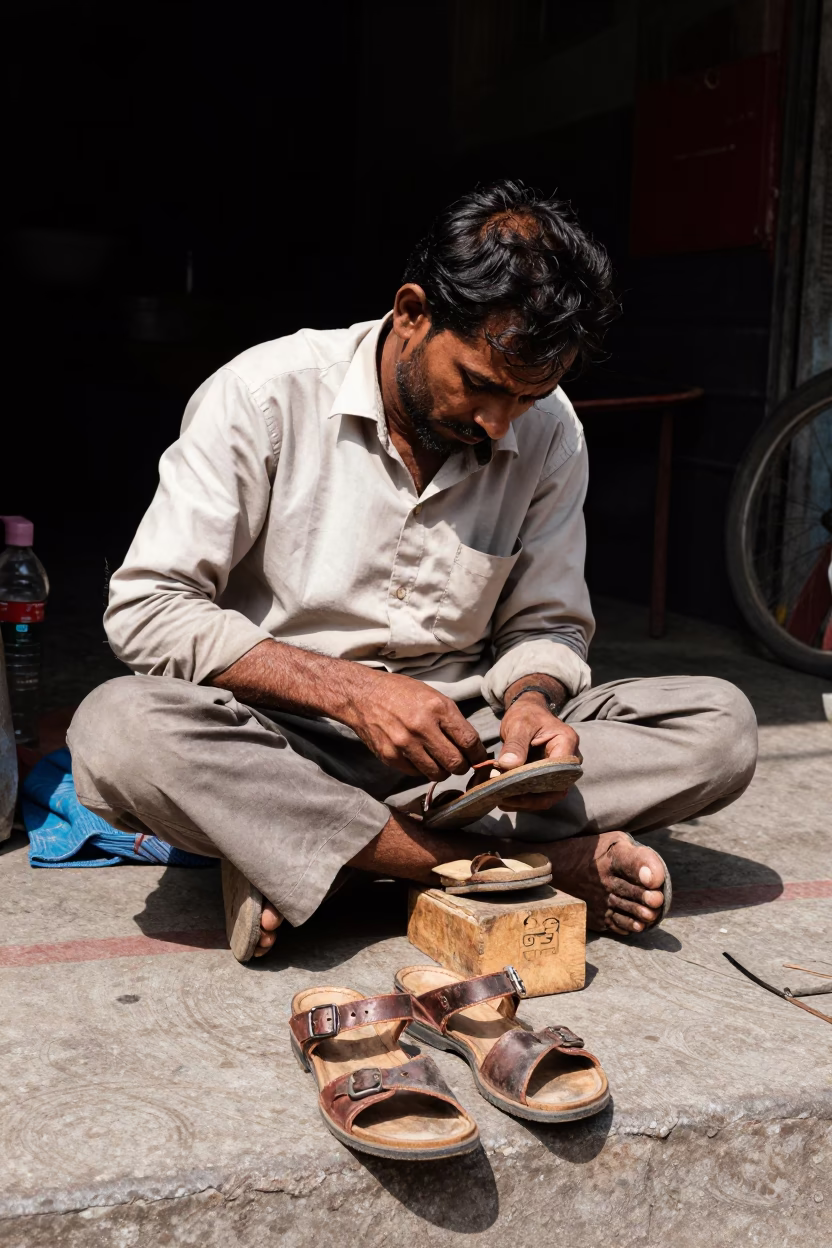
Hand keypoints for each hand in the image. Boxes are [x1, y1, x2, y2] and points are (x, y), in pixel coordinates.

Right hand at [344, 670, 488, 779]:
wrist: (362, 695)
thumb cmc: (401, 693)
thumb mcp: (432, 696)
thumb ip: (451, 720)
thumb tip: (470, 746)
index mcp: (437, 708)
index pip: (469, 741)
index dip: (478, 754)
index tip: (478, 758)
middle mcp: (422, 727)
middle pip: (456, 763)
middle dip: (462, 767)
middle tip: (459, 763)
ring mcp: (404, 744)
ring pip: (437, 773)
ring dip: (442, 771)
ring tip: (439, 761)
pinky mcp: (390, 756)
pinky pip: (416, 773)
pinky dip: (421, 769)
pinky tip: (419, 757)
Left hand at [494, 692, 580, 811]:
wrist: (527, 712)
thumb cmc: (526, 715)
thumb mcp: (519, 725)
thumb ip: (515, 744)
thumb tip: (507, 766)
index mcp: (567, 743)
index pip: (557, 771)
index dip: (537, 783)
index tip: (512, 787)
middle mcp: (568, 762)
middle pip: (555, 790)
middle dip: (529, 799)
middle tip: (503, 798)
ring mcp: (559, 772)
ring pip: (547, 796)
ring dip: (524, 802)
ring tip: (500, 800)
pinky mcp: (548, 779)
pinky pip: (539, 795)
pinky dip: (522, 799)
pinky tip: (503, 800)